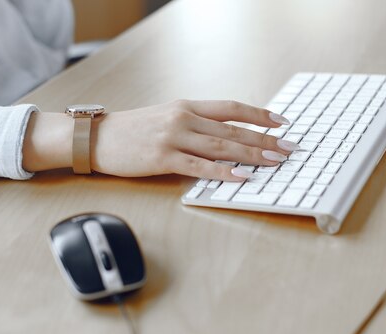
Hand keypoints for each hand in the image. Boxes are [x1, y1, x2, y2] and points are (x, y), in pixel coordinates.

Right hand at [22, 100, 297, 180]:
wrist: (97, 138)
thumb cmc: (131, 130)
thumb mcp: (165, 117)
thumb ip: (192, 123)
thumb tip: (222, 136)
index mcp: (186, 106)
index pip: (230, 108)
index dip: (258, 114)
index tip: (280, 122)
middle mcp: (184, 117)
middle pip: (232, 129)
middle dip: (264, 139)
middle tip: (288, 148)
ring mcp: (174, 137)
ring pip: (221, 146)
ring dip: (252, 154)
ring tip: (275, 161)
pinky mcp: (163, 158)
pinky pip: (199, 166)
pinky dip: (222, 171)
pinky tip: (241, 176)